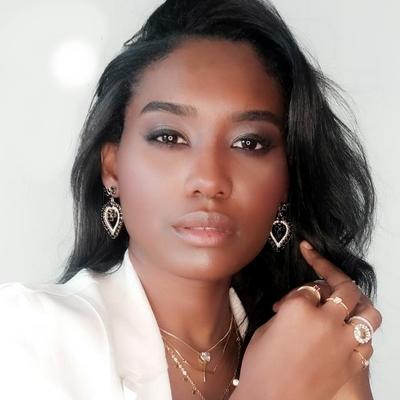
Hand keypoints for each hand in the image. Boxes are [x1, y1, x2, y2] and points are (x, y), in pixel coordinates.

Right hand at [231, 241, 381, 399]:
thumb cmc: (260, 368)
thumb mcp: (266, 329)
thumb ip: (287, 311)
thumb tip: (297, 306)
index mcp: (299, 309)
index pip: (307, 287)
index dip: (295, 292)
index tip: (286, 300)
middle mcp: (326, 321)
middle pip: (345, 288)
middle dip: (334, 276)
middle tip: (323, 272)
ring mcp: (343, 343)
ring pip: (368, 314)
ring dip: (357, 305)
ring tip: (344, 304)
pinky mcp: (352, 364)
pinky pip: (366, 343)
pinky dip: (358, 336)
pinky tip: (344, 336)